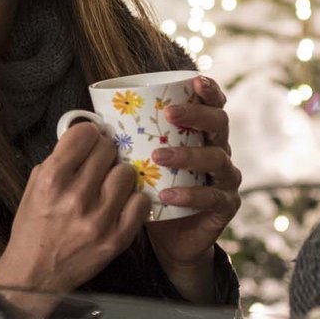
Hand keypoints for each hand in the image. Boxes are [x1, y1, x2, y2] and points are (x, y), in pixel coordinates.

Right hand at [0, 123, 146, 303]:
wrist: (35, 276)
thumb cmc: (33, 227)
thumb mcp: (34, 187)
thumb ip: (59, 160)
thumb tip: (86, 139)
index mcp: (52, 180)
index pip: (85, 134)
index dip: (88, 134)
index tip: (89, 142)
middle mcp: (76, 196)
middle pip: (108, 150)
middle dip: (104, 153)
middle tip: (100, 163)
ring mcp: (99, 219)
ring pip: (127, 173)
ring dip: (119, 176)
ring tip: (110, 185)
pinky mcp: (117, 238)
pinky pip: (141, 202)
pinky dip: (133, 200)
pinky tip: (122, 204)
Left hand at [145, 75, 241, 302]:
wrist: (169, 238)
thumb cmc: (153, 191)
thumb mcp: (142, 162)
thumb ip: (131, 141)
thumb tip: (93, 119)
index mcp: (202, 134)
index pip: (212, 105)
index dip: (209, 91)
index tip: (194, 80)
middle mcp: (219, 150)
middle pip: (219, 123)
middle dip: (196, 114)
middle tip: (169, 113)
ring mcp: (226, 178)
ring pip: (216, 158)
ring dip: (187, 155)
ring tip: (159, 157)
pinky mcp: (225, 205)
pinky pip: (211, 197)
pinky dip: (189, 194)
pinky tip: (168, 194)